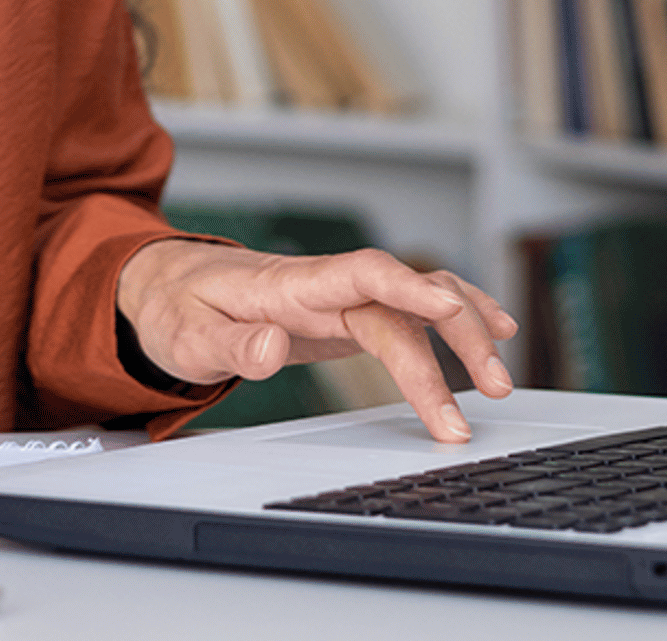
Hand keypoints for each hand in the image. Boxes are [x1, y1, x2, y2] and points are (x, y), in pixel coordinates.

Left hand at [116, 238, 517, 442]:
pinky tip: (492, 332)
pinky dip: (454, 319)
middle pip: (405, 298)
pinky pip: (410, 312)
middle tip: (492, 391)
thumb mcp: (185, 337)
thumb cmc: (175, 309)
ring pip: (418, 299)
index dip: (411, 289)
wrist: (165, 287)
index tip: (453, 312)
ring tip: (502, 377)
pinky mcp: (345, 316)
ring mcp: (339, 298)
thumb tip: (273, 347)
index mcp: (289, 285)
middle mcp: (324, 285)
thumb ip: (230, 345)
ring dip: (466, 329)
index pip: (363, 274)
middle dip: (456, 338)